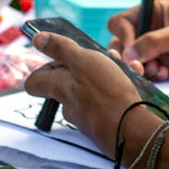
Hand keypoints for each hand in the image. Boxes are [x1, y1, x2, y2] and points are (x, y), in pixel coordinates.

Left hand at [24, 31, 152, 157]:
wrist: (131, 130)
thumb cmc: (106, 93)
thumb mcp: (83, 61)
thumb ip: (61, 49)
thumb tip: (36, 38)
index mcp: (59, 88)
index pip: (35, 81)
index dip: (46, 67)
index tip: (64, 58)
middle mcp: (69, 105)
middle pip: (67, 83)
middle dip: (85, 66)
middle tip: (102, 58)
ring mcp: (87, 117)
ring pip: (91, 90)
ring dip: (105, 75)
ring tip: (123, 66)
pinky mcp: (105, 124)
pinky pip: (107, 101)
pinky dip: (118, 89)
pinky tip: (134, 79)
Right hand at [107, 0, 168, 79]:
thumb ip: (154, 43)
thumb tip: (127, 54)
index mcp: (156, 10)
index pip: (122, 21)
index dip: (123, 36)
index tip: (130, 52)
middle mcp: (154, 27)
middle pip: (124, 42)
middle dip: (128, 56)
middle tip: (138, 68)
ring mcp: (160, 46)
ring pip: (134, 59)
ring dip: (140, 68)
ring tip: (156, 71)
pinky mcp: (168, 62)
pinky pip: (148, 70)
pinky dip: (151, 74)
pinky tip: (165, 74)